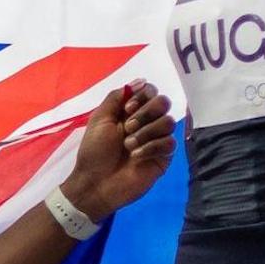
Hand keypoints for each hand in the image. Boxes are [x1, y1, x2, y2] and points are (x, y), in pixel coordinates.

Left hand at [62, 84, 176, 218]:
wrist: (96, 182)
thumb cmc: (94, 151)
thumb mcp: (100, 119)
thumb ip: (117, 97)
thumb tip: (141, 81)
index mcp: (131, 111)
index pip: (151, 92)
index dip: (143, 96)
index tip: (127, 109)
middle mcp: (147, 122)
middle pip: (163, 103)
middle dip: (146, 113)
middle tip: (128, 127)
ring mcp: (156, 139)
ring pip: (169, 122)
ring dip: (146, 132)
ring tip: (128, 146)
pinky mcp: (163, 157)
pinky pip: (170, 143)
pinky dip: (152, 147)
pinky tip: (137, 156)